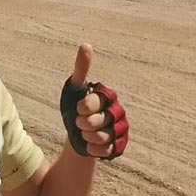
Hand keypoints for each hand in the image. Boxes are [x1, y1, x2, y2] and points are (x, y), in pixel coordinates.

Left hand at [59, 44, 127, 159]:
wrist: (76, 133)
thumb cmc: (75, 106)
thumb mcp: (75, 88)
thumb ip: (81, 68)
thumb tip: (85, 44)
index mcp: (109, 96)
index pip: (95, 102)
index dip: (83, 107)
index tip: (77, 108)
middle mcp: (118, 111)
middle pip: (100, 121)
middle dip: (84, 124)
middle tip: (80, 122)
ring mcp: (120, 129)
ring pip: (103, 137)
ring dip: (88, 137)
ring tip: (85, 133)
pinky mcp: (118, 146)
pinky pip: (106, 151)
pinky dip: (93, 150)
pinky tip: (89, 144)